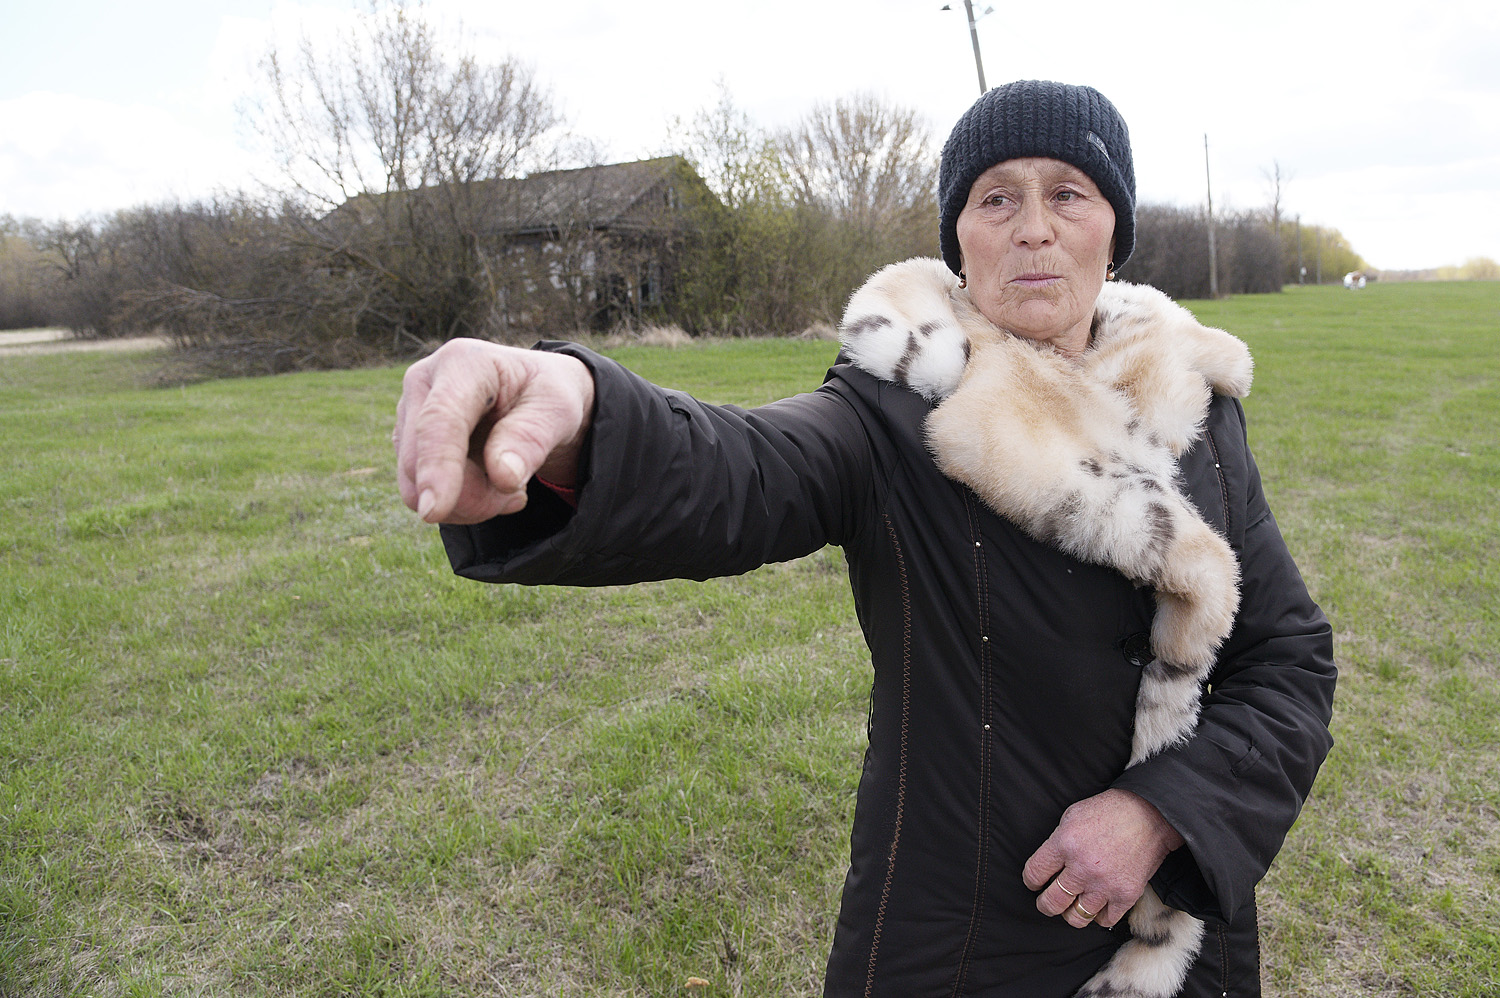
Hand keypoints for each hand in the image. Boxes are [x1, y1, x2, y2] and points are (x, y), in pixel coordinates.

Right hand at [394, 339, 594, 523]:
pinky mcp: (406, 442)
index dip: (437, 465)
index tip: (434, 511)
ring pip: (415, 485)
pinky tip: (490, 485)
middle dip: (471, 496)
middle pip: (421, 461)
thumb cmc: (547, 396)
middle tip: (519, 494)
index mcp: (463, 363)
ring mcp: (409, 413)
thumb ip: (531, 438)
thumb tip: (502, 476)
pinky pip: (419, 492)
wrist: (535, 398)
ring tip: (508, 485)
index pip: (440, 419)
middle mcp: (424, 381)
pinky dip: (459, 503)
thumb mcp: (557, 410)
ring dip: (467, 502)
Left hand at [1021, 788, 1184, 928]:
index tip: (1035, 883)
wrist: (1150, 815)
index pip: (1034, 874)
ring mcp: (1104, 884)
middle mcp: (1082, 867)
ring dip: (1071, 912)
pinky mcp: (1125, 895)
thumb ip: (1057, 841)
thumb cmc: (1110, 811)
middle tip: (1047, 901)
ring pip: (1076, 917)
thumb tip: (1047, 864)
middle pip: (1051, 902)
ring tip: (1072, 904)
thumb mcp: (1072, 815)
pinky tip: (1097, 905)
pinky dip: (1098, 916)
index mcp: (1064, 843)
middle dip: (1045, 904)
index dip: (1031, 881)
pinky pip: (1104, 920)